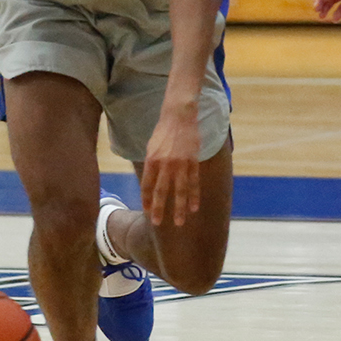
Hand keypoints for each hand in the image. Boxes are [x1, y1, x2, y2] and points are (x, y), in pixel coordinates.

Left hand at [141, 102, 202, 226]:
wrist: (179, 117)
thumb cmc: (163, 133)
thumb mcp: (150, 148)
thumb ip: (150, 166)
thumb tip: (149, 184)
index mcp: (151, 161)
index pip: (146, 185)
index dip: (146, 200)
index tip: (147, 212)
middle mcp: (165, 164)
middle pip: (161, 191)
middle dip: (159, 209)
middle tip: (158, 223)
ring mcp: (180, 164)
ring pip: (180, 190)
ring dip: (180, 208)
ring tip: (180, 222)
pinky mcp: (193, 161)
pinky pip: (193, 182)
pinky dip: (194, 196)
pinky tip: (194, 207)